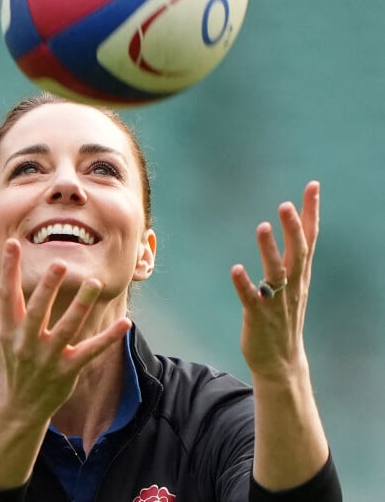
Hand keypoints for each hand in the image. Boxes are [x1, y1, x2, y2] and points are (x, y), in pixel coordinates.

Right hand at [0, 238, 131, 421]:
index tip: (13, 243)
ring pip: (67, 328)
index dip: (9, 269)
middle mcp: (27, 342)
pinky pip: (90, 351)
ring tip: (94, 283)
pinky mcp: (68, 370)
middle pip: (38, 311)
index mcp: (9, 328)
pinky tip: (125, 322)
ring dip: (81, 306)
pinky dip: (107, 338)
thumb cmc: (9, 358)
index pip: (7, 295)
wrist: (18, 405)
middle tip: (60, 263)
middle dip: (48, 288)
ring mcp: (48, 357)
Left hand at [231, 181, 319, 379]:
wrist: (281, 363)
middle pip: (297, 253)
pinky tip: (236, 270)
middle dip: (293, 229)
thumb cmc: (284, 318)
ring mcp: (276, 303)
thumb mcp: (294, 286)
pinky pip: (251, 299)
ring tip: (263, 227)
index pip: (310, 239)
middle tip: (286, 205)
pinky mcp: (258, 317)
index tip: (313, 186)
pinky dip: (245, 284)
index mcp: (300, 276)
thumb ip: (292, 258)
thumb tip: (294, 228)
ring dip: (269, 251)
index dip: (312, 212)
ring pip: (276, 273)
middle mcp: (292, 287)